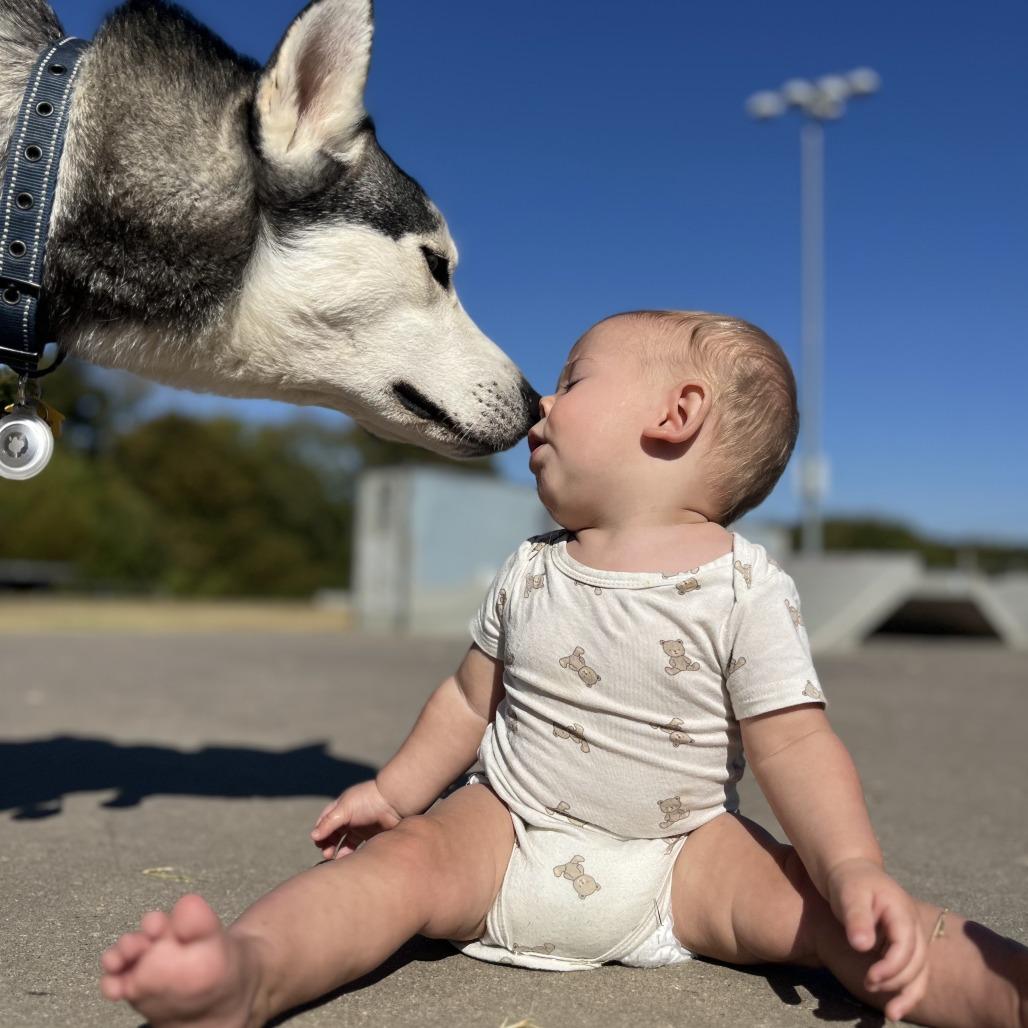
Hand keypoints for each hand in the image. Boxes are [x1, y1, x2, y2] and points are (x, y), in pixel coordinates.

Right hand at [310, 779, 402, 858]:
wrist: (395, 801)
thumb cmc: (368, 801)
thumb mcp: (345, 809)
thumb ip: (329, 823)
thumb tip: (313, 836)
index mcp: (342, 808)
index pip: (325, 821)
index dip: (320, 832)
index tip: (318, 843)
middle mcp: (350, 817)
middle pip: (334, 834)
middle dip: (328, 844)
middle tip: (326, 854)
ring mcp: (361, 827)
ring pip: (345, 843)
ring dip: (339, 852)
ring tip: (335, 860)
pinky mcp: (371, 836)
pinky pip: (359, 848)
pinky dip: (352, 855)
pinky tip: (349, 861)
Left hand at [825, 858, 927, 1021]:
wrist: (850, 871)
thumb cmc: (848, 881)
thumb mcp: (848, 894)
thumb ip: (856, 917)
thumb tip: (861, 945)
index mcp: (902, 912)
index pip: (905, 946)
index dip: (891, 967)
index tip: (869, 978)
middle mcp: (912, 926)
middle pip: (917, 963)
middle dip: (897, 982)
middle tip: (868, 986)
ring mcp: (910, 937)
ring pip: (920, 972)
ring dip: (908, 994)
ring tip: (891, 1014)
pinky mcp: (902, 946)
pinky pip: (911, 972)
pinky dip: (905, 989)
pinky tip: (893, 1005)